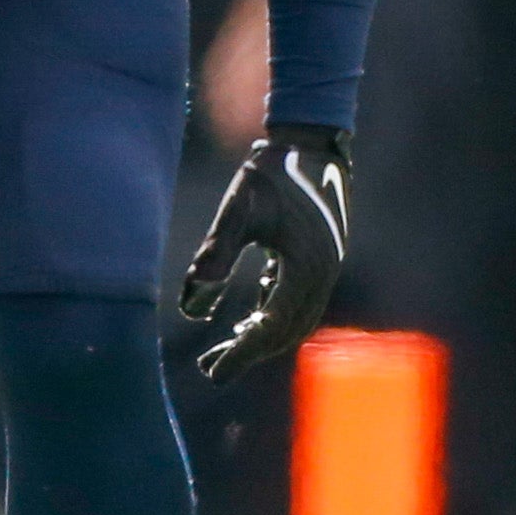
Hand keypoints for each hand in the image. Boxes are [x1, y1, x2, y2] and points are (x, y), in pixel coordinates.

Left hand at [178, 125, 350, 381]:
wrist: (309, 140)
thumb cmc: (272, 170)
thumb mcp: (238, 207)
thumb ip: (216, 253)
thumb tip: (191, 308)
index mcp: (307, 267)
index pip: (273, 327)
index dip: (242, 356)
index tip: (213, 375)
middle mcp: (322, 274)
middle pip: (286, 331)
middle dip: (249, 354)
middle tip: (209, 370)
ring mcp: (324, 267)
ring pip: (293, 319)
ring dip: (260, 339)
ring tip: (222, 353)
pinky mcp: (318, 258)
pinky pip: (295, 301)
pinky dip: (271, 317)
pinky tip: (246, 323)